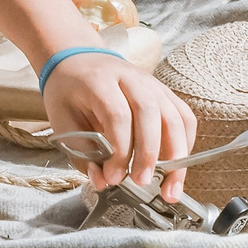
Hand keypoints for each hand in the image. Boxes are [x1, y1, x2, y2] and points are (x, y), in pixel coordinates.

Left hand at [39, 50, 198, 201]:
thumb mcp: (63, 122)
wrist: (78, 61)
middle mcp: (131, 78)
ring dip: (176, 154)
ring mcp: (152, 83)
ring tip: (169, 186)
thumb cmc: (69, 93)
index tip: (113, 176)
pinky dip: (185, 143)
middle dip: (149, 154)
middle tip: (141, 182)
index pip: (118, 115)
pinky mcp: (164, 93)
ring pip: (175, 116)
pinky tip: (176, 166)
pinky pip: (184, 117)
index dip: (120, 151)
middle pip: (150, 113)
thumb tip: (102, 182)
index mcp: (100, 82)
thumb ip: (81, 154)